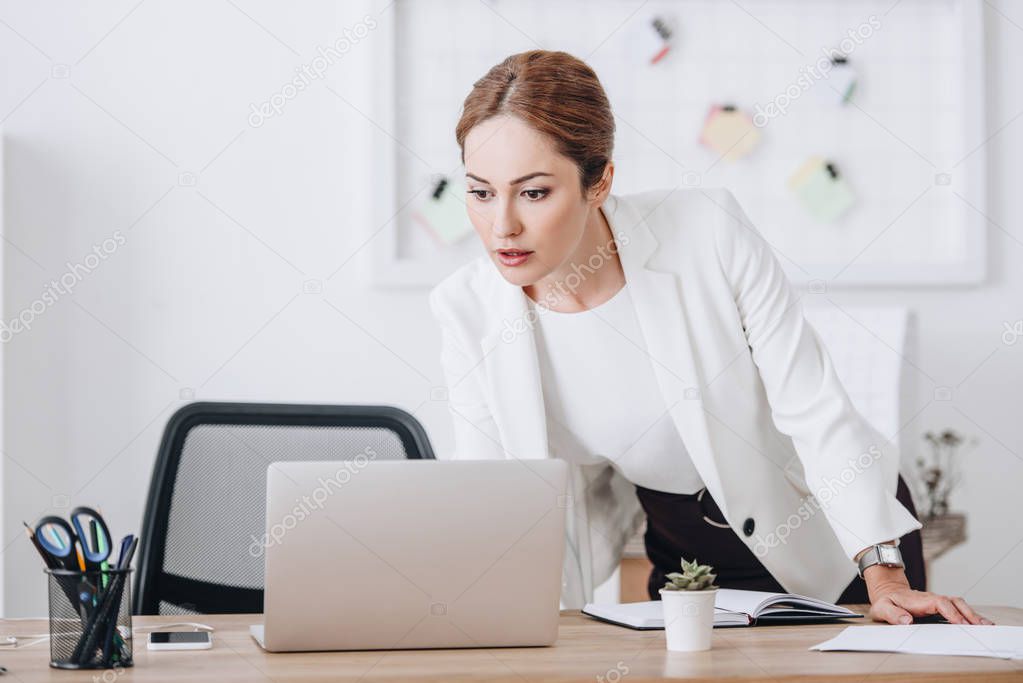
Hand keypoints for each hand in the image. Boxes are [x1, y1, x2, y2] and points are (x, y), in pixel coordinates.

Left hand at [868, 583, 994, 625]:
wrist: (887, 591)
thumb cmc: (886, 601)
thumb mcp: (882, 607)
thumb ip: (892, 614)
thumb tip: (906, 621)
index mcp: (919, 600)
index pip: (939, 603)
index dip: (951, 612)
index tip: (961, 623)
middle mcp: (931, 599)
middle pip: (954, 602)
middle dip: (969, 614)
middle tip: (982, 626)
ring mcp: (937, 601)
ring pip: (959, 604)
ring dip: (972, 614)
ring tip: (986, 625)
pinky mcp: (940, 606)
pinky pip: (958, 608)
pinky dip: (969, 614)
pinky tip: (978, 623)